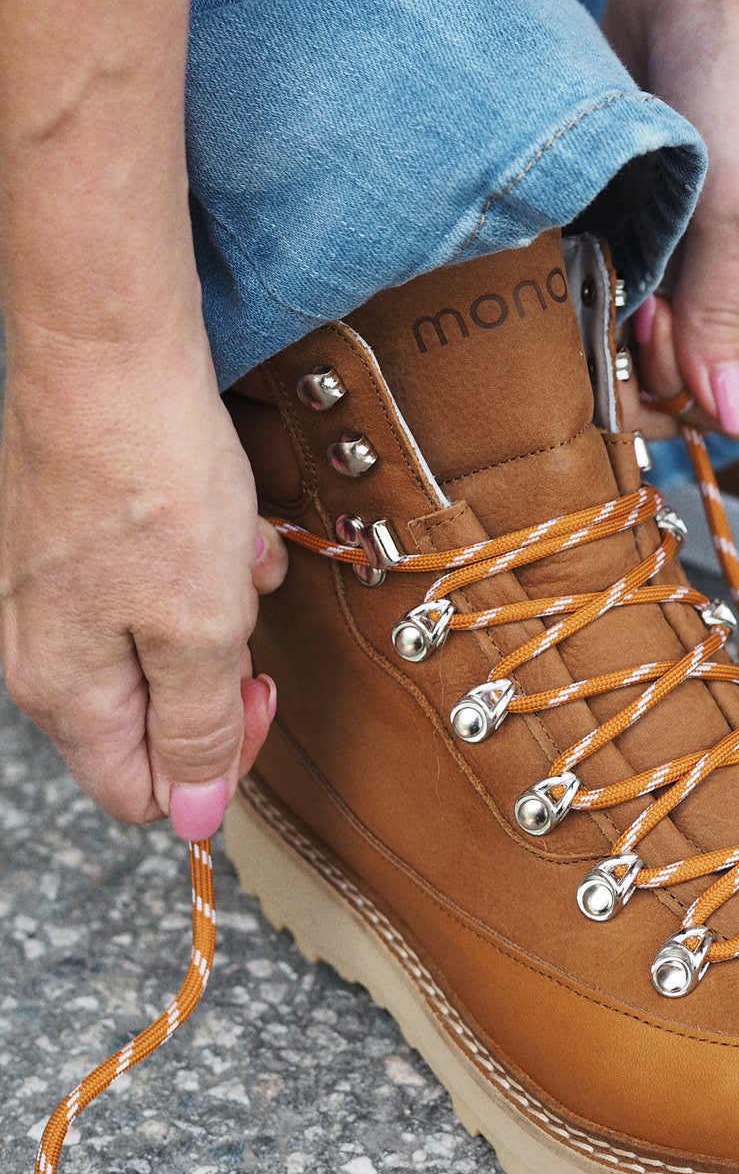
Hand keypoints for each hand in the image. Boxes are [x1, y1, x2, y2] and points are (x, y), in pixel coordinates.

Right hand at [0, 330, 286, 835]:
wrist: (110, 354)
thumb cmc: (150, 484)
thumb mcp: (200, 629)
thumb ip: (197, 729)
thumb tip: (194, 819)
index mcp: (67, 693)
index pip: (141, 792)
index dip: (214, 764)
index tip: (254, 698)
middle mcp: (48, 650)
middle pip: (157, 712)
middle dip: (222, 670)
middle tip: (244, 615)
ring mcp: (59, 590)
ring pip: (168, 637)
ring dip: (221, 604)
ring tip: (233, 549)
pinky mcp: (83, 538)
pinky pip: (161, 576)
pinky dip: (206, 554)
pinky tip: (222, 515)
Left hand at [598, 0, 738, 437]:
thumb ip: (725, 315)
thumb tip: (732, 423)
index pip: (731, 398)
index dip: (674, 410)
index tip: (626, 381)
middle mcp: (722, 275)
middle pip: (671, 372)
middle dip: (626, 369)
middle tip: (588, 325)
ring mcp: (669, 239)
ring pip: (622, 323)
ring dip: (587, 325)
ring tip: (559, 292)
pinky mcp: (620, 200)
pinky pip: (587, 264)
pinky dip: (564, 272)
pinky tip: (541, 259)